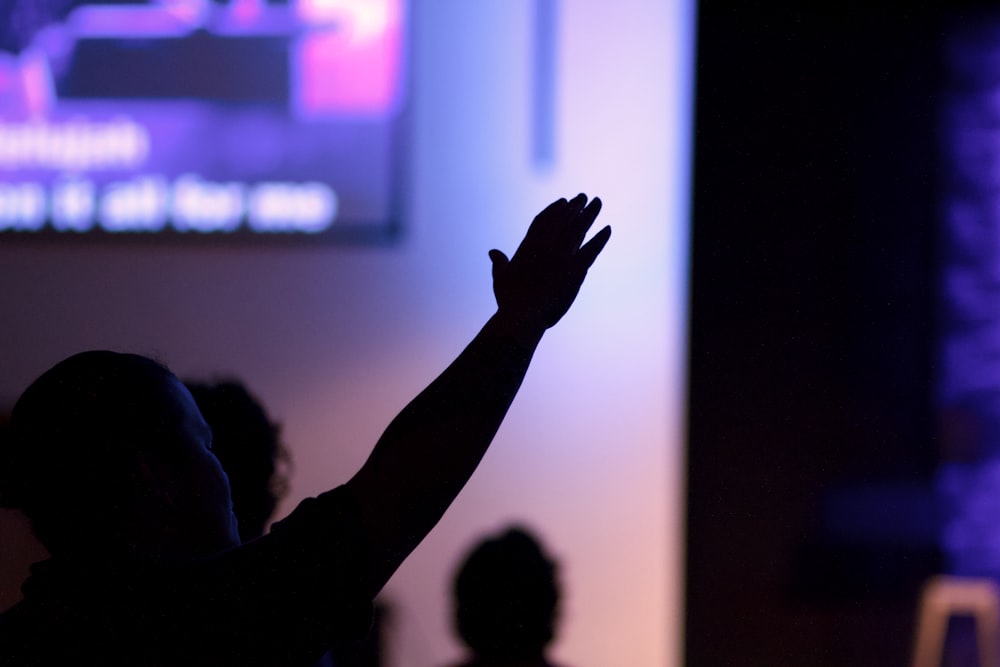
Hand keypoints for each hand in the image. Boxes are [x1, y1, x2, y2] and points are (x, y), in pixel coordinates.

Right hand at [489, 194, 610, 335]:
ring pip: (578, 230)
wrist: (522, 316)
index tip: (563, 202)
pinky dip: (600, 239)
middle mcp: (545, 248)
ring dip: (589, 214)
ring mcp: (560, 258)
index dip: (554, 210)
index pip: (543, 222)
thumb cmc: (509, 301)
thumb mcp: (501, 278)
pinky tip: (608, 228)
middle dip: (573, 207)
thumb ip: (499, 262)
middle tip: (582, 196)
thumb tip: (492, 251)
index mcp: (528, 247)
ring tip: (597, 202)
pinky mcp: (574, 271)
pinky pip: (591, 250)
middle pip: (563, 220)